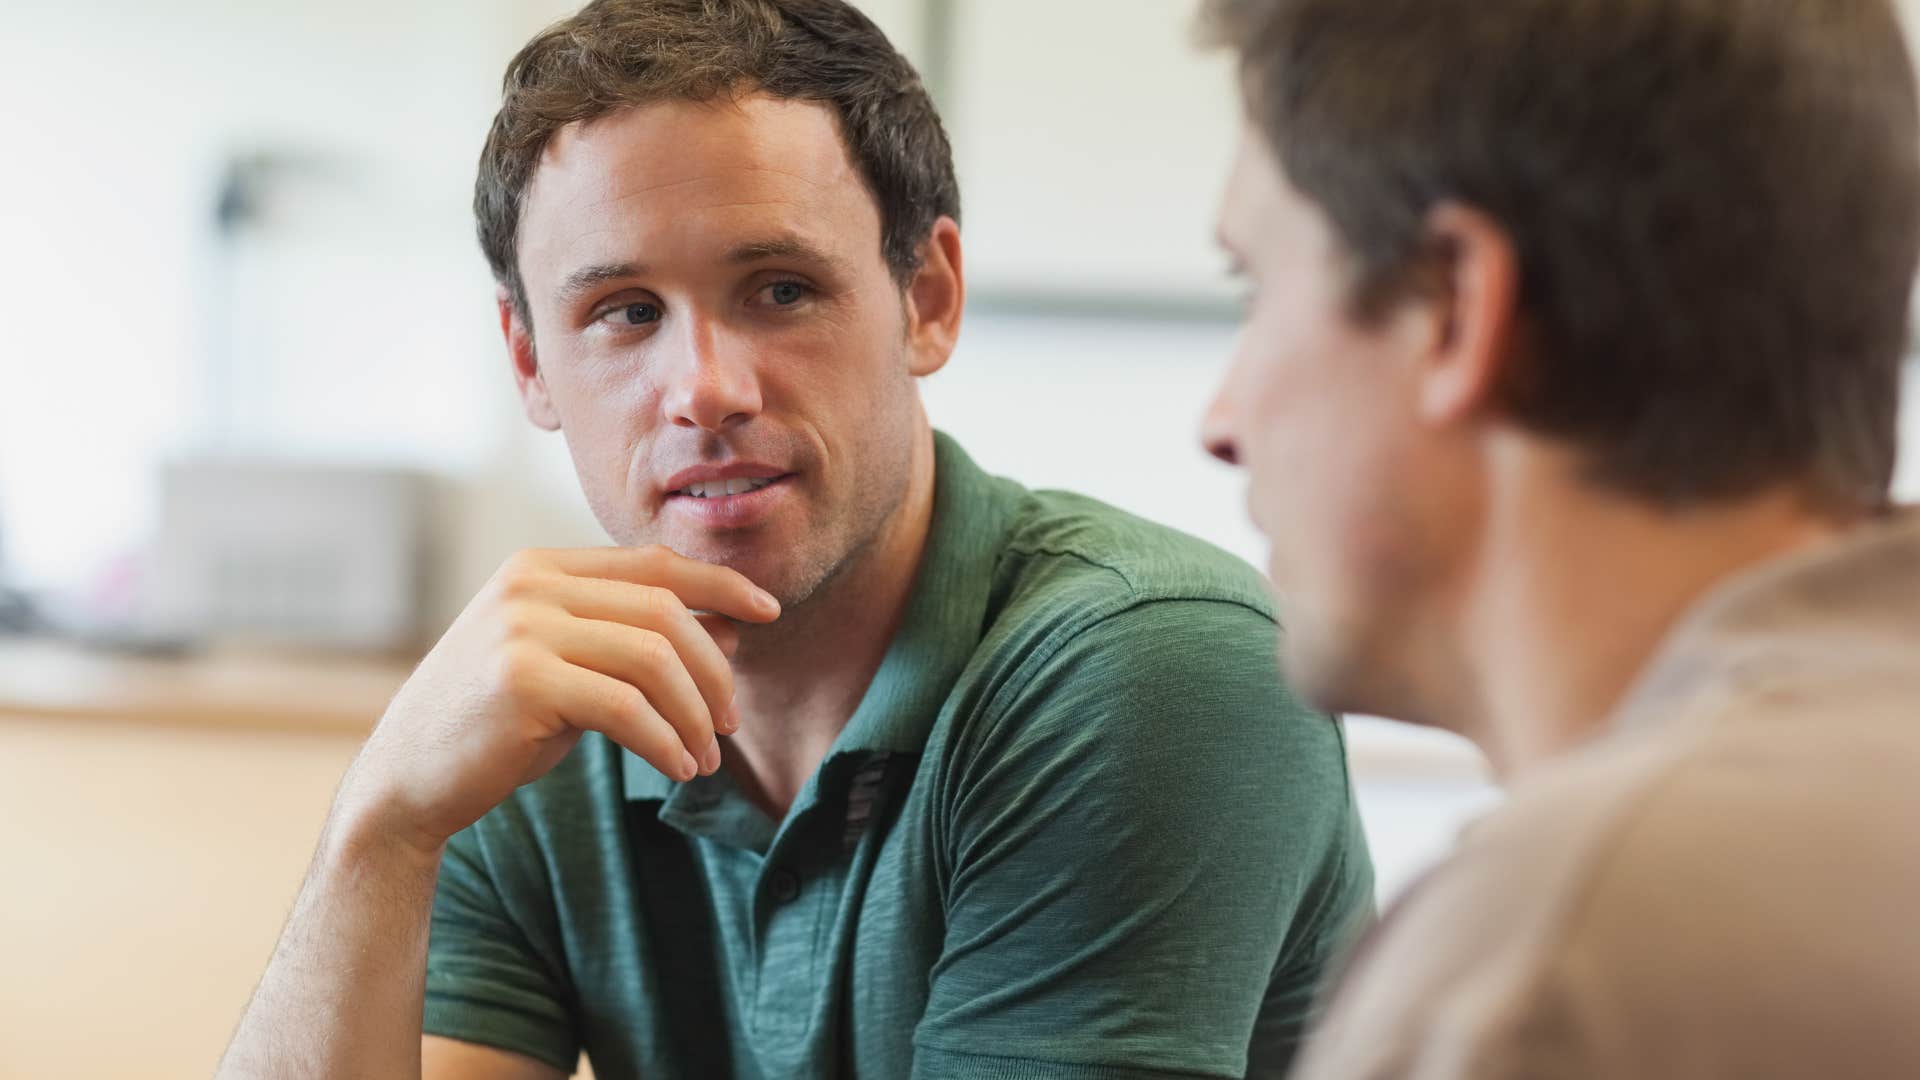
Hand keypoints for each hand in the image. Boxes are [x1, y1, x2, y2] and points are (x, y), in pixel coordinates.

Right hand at [337, 546, 780, 853]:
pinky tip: (679, 768)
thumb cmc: (498, 726)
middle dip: (714, 668)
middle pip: (665, 611)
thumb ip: (639, 641)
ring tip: (706, 757)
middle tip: (731, 721)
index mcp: (542, 567)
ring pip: (654, 658)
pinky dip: (666, 740)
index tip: (769, 612)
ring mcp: (522, 628)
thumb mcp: (573, 669)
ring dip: (695, 713)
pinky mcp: (522, 681)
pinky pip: (627, 707)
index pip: (655, 564)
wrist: (406, 781)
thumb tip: (734, 627)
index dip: (720, 584)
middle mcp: (531, 585)